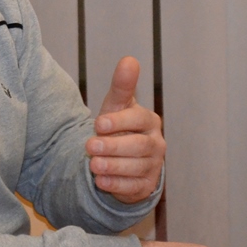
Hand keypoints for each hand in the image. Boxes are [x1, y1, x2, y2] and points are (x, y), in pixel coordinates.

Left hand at [85, 56, 164, 202]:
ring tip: (93, 165)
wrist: (119, 157)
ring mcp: (153, 166)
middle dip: (113, 146)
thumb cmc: (117, 126)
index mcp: (148, 121)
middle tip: (90, 146)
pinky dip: (116, 184)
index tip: (98, 123)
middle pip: (139, 146)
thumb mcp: (116, 106)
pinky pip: (133, 187)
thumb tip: (129, 59)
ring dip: (113, 166)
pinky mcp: (145, 186)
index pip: (139, 119)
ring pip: (136, 168)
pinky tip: (100, 181)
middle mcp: (155, 143)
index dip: (119, 121)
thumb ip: (122, 86)